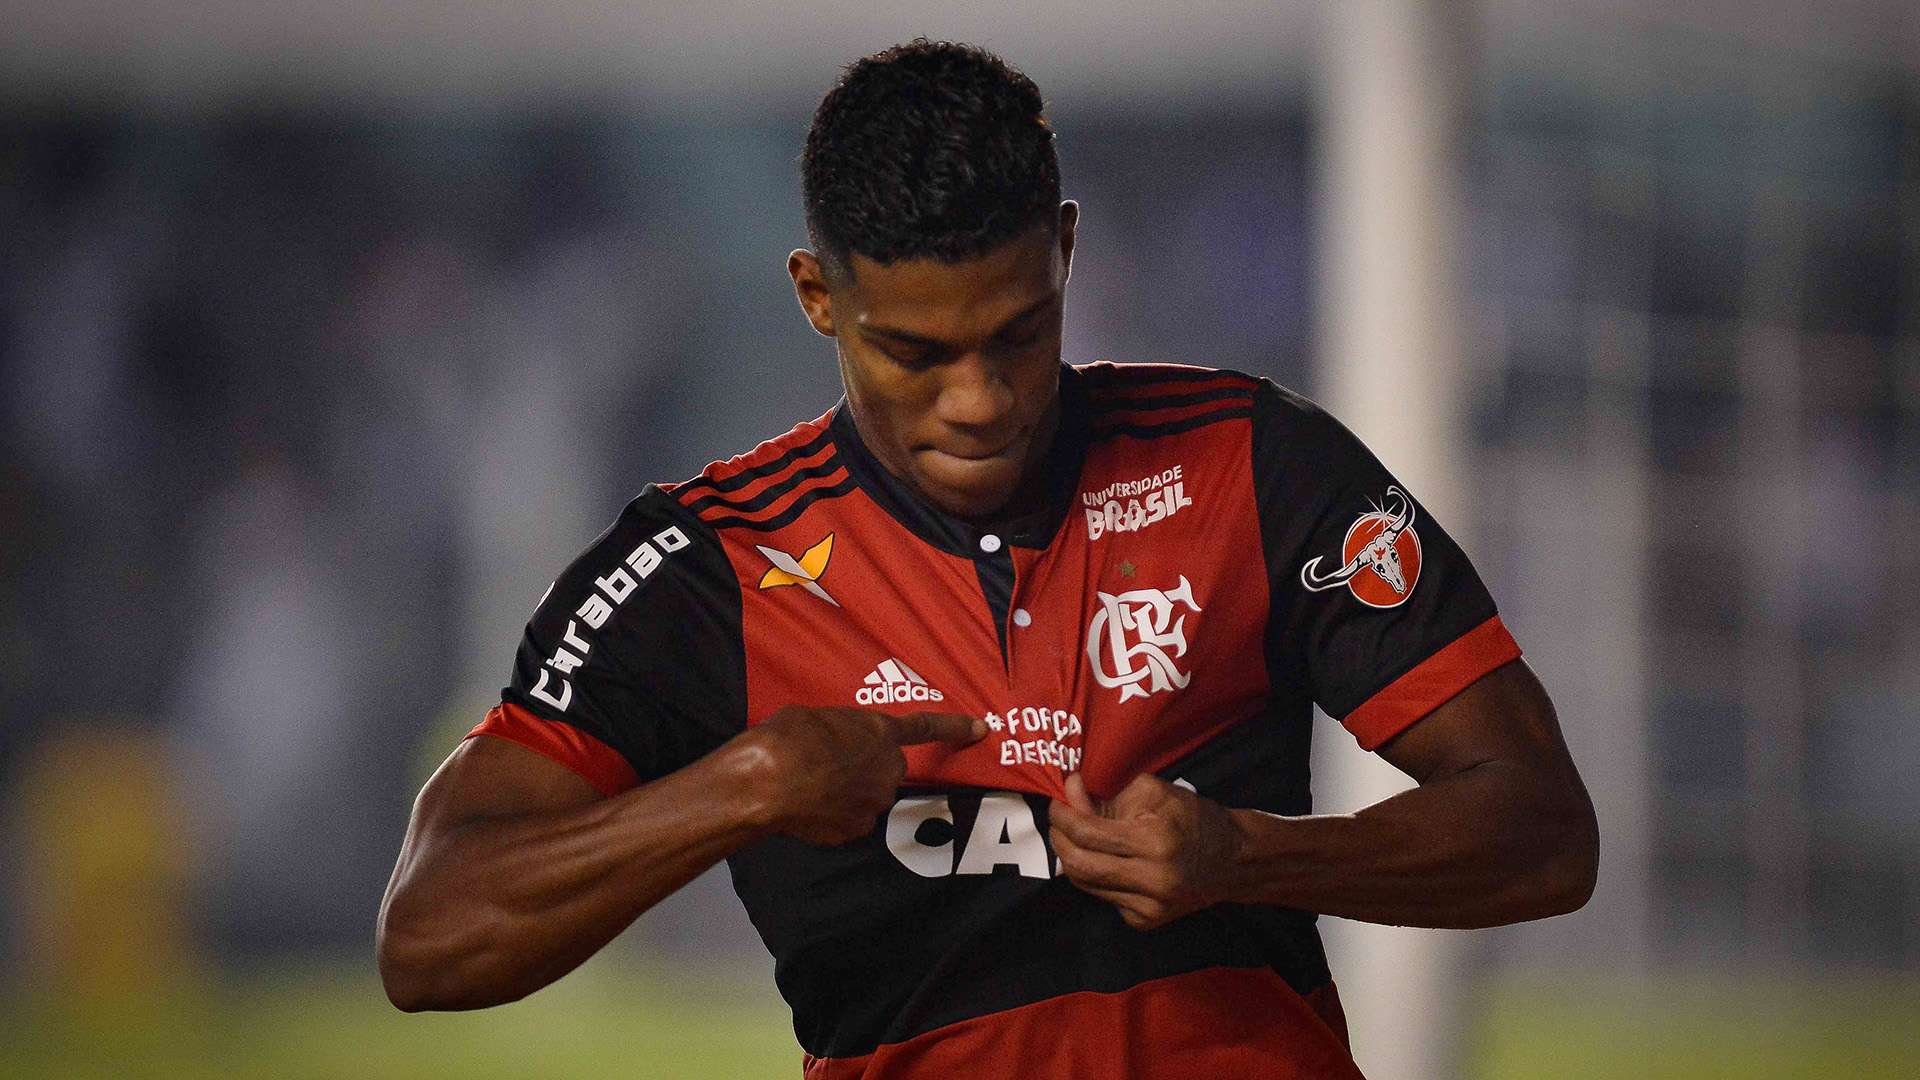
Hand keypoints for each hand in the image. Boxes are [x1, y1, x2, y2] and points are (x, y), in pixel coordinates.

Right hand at [740, 706, 983, 844]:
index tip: (982, 728)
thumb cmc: (788, 738)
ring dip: (847, 793)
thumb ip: (840, 731)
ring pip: (866, 798)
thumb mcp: (818, 718)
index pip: (927, 728)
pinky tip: (807, 808)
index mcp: (880, 732)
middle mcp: (888, 769)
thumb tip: (832, 743)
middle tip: (827, 763)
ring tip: (810, 786)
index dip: (955, 727)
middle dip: (865, 768)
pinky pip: (848, 821)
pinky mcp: (856, 831)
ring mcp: (875, 803)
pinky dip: (831, 817)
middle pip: (886, 769)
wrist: (768, 781)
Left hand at [1049, 772, 1244, 930]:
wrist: (1232, 860)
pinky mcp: (1146, 922)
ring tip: (1073, 837)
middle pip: (1078, 864)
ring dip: (1072, 858)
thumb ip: (1107, 796)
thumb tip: (1068, 791)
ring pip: (1086, 884)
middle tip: (1058, 821)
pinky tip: (1107, 861)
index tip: (1056, 803)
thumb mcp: (1153, 793)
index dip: (1063, 816)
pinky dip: (1096, 876)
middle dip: (1059, 839)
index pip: (1087, 833)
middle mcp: (1152, 881)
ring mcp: (1149, 907)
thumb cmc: (1193, 818)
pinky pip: (1104, 897)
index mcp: (1154, 843)